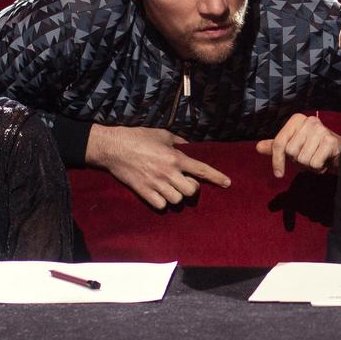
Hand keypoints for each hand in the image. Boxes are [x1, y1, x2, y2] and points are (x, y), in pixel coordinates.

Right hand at [84, 124, 230, 209]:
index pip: (202, 170)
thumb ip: (179, 141)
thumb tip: (189, 146)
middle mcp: (168, 172)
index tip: (227, 183)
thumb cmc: (138, 137)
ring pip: (177, 200)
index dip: (217, 177)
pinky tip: (160, 195)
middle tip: (185, 183)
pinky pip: (161, 206)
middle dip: (192, 188)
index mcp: (175, 157)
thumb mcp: (162, 134)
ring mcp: (156, 183)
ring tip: (171, 189)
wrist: (113, 147)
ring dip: (177, 196)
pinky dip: (163, 203)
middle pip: (191, 190)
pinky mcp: (143, 191)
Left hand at [255, 113, 340, 177]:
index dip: (277, 161)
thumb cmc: (313, 148)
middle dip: (298, 161)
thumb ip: (276, 147)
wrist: (339, 152)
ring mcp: (321, 130)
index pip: (279, 143)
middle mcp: (309, 121)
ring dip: (309, 165)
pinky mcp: (330, 141)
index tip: (278, 174)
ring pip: (302, 159)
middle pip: (290, 152)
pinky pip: (314, 163)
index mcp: (297, 119)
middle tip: (308, 157)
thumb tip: (258, 147)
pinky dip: (318, 168)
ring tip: (316, 159)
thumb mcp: (293, 146)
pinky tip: (324, 161)